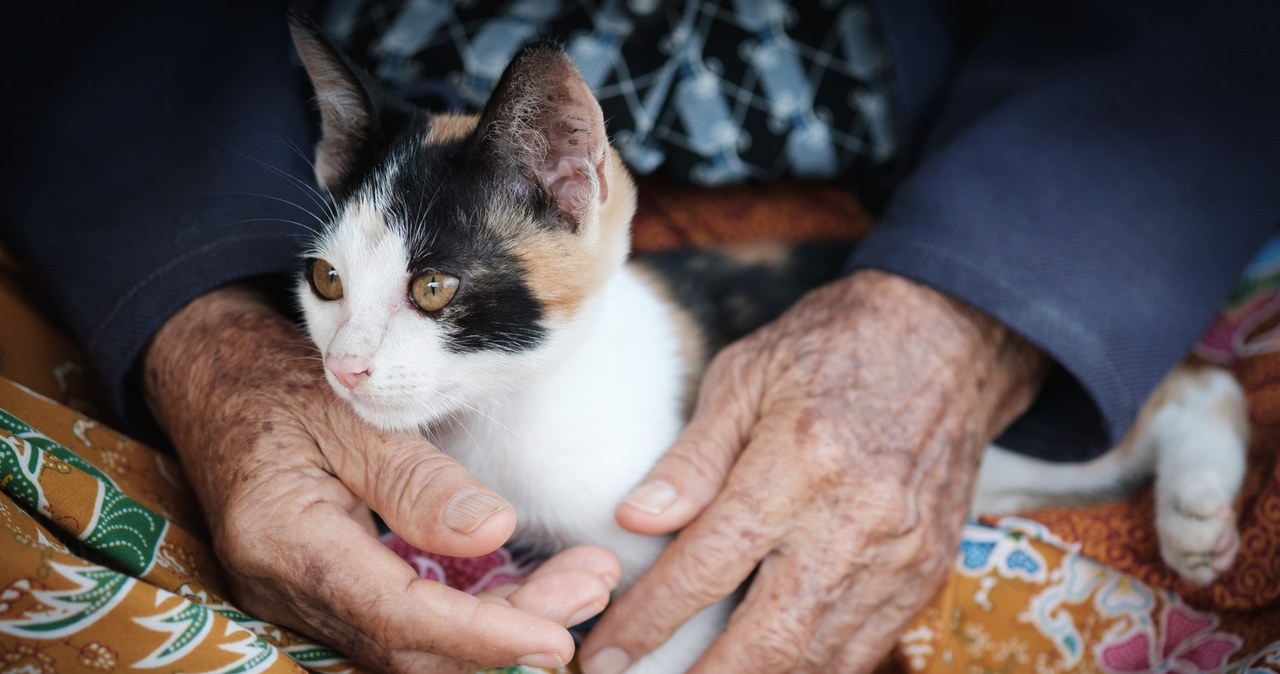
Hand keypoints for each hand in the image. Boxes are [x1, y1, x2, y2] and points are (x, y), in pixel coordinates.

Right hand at [145, 285, 620, 672]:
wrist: (214, 376)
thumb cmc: (277, 381)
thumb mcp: (350, 414)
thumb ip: (417, 481)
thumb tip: (493, 534)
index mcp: (286, 542)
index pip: (397, 617)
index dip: (482, 635)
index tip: (558, 637)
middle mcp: (287, 589)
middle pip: (412, 646)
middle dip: (508, 633)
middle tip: (593, 589)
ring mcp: (300, 598)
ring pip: (410, 645)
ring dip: (496, 625)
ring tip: (580, 585)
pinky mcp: (323, 591)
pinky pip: (399, 623)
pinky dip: (466, 614)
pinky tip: (523, 589)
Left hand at [580, 270, 1047, 672]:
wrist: (947, 336)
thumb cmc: (830, 348)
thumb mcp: (745, 375)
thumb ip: (693, 458)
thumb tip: (635, 520)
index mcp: (799, 459)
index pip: (710, 562)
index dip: (650, 617)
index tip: (604, 653)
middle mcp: (856, 518)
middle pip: (772, 636)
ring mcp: (902, 553)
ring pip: (822, 656)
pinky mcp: (929, 570)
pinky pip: (866, 646)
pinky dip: (814, 666)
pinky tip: (770, 663)